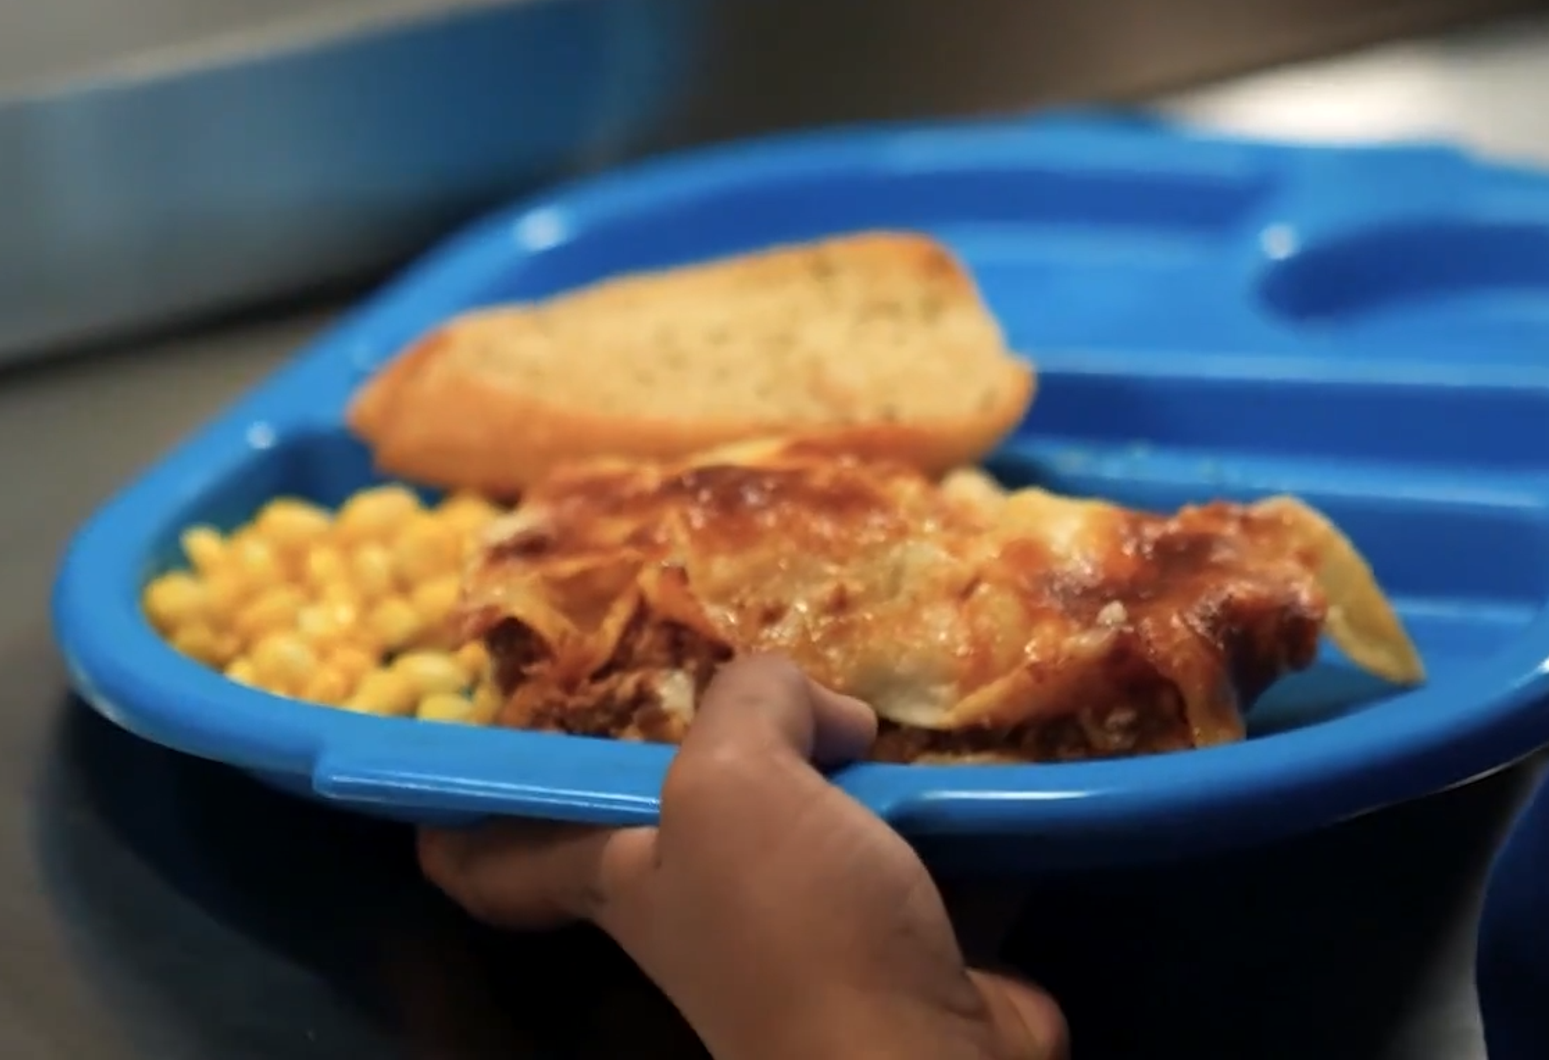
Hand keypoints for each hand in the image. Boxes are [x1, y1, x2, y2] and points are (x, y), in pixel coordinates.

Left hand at [418, 657, 1066, 1059]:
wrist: (922, 1058)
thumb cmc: (795, 925)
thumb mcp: (732, 779)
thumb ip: (751, 700)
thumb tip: (825, 714)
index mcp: (626, 875)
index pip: (502, 857)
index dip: (463, 812)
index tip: (448, 746)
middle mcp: (704, 901)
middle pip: (685, 804)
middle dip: (723, 736)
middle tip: (762, 663)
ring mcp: (806, 921)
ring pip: (812, 810)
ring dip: (853, 759)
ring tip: (886, 687)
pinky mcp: (900, 931)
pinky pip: (913, 844)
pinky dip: (940, 804)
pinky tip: (966, 751)